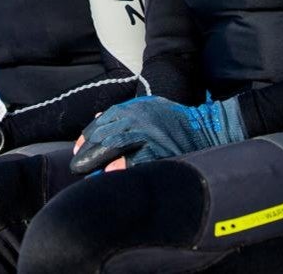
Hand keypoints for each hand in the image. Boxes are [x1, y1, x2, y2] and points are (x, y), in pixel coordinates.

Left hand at [69, 96, 245, 173]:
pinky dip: (122, 168)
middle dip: (88, 152)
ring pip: (116, 146)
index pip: (101, 122)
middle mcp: (139, 118)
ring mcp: (149, 134)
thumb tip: (96, 117)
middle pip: (104, 135)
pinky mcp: (161, 150)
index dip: (86, 137)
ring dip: (99, 161)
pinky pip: (137, 161)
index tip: (78, 149)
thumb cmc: (173, 120)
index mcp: (133, 108)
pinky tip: (111, 175)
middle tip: (78, 166)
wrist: (204, 128)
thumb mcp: (147, 107)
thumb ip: (122, 112)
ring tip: (89, 174)